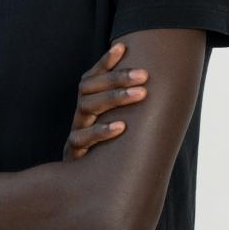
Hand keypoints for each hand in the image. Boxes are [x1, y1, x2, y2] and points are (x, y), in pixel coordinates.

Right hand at [62, 41, 148, 161]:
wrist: (86, 183)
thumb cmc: (108, 149)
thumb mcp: (116, 125)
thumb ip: (128, 106)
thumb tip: (154, 82)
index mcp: (88, 103)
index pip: (92, 76)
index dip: (105, 62)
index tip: (122, 47)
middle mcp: (80, 114)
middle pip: (89, 88)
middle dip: (117, 78)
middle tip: (144, 75)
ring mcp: (76, 131)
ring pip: (87, 107)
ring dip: (114, 97)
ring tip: (140, 94)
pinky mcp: (74, 153)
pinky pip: (82, 139)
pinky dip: (101, 131)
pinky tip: (121, 126)